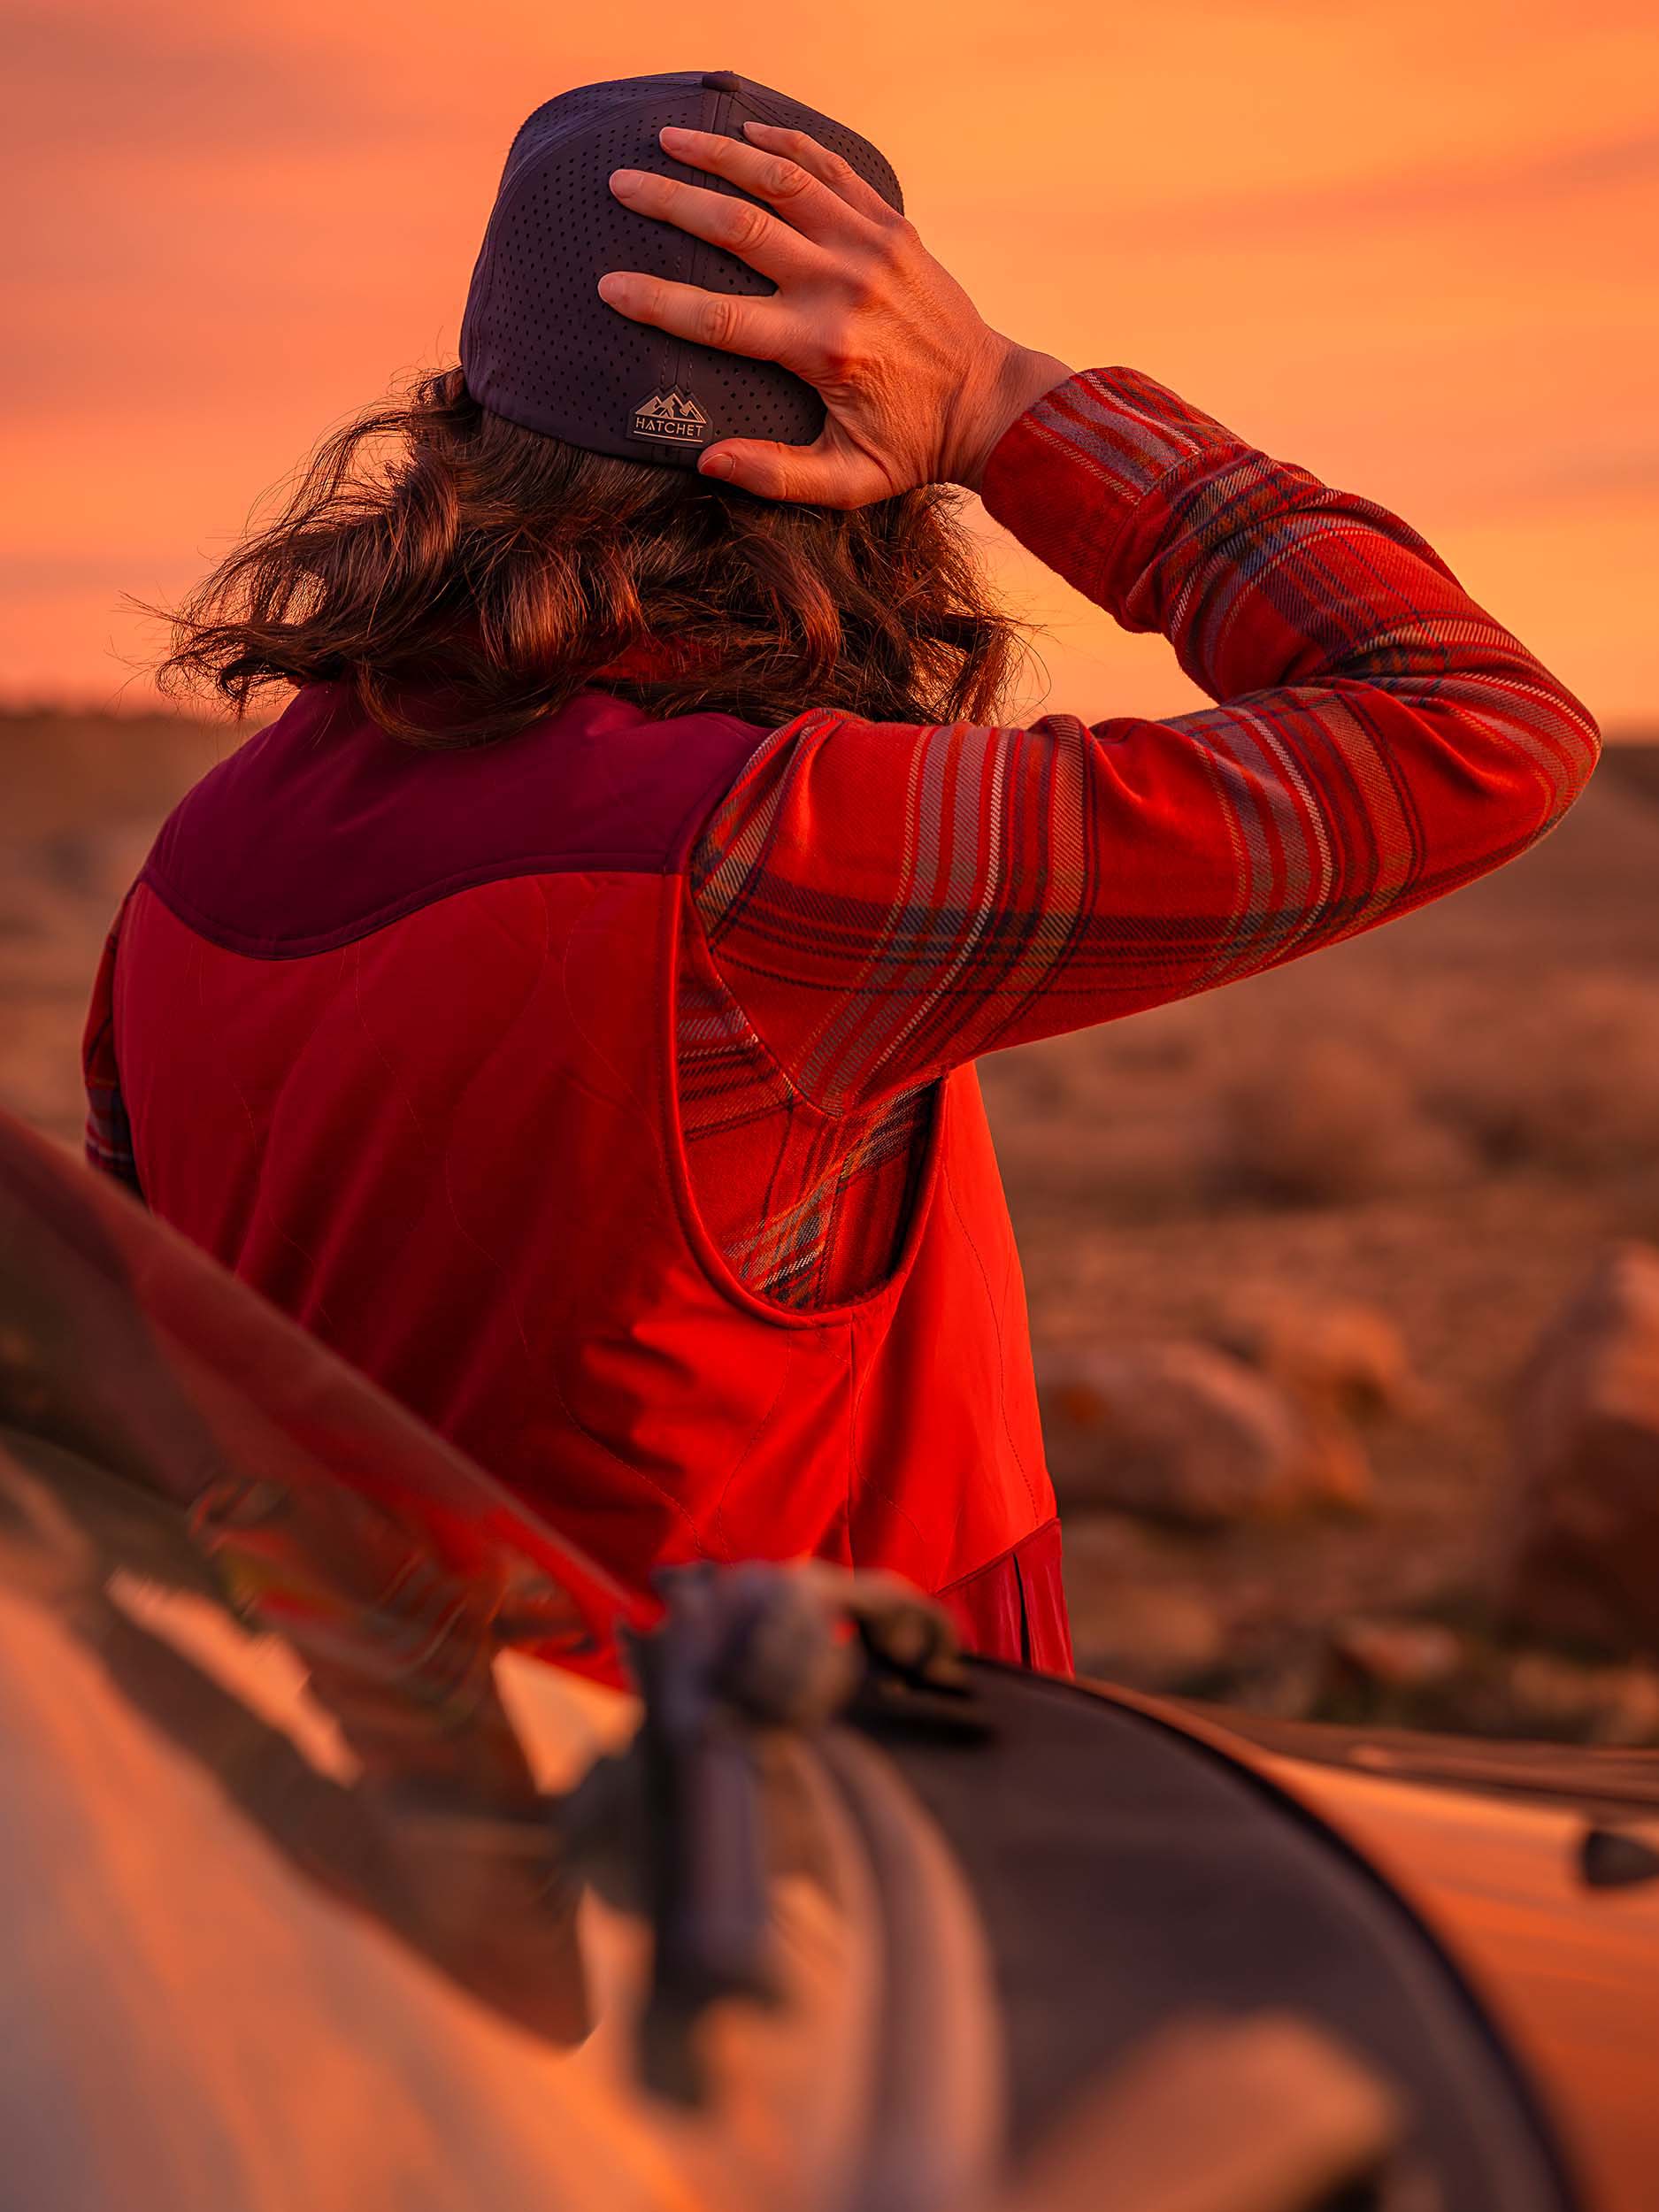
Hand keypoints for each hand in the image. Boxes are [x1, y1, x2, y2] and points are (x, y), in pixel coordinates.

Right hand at [599, 120, 1071, 507]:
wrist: (990, 404)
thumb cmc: (912, 449)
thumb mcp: (848, 482)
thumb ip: (777, 475)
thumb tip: (706, 462)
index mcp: (820, 347)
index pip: (717, 318)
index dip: (656, 301)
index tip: (608, 285)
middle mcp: (840, 285)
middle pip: (736, 228)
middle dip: (670, 201)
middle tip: (621, 184)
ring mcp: (869, 246)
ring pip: (780, 179)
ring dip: (719, 153)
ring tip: (669, 137)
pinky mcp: (892, 227)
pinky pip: (831, 169)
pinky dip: (787, 142)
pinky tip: (747, 130)